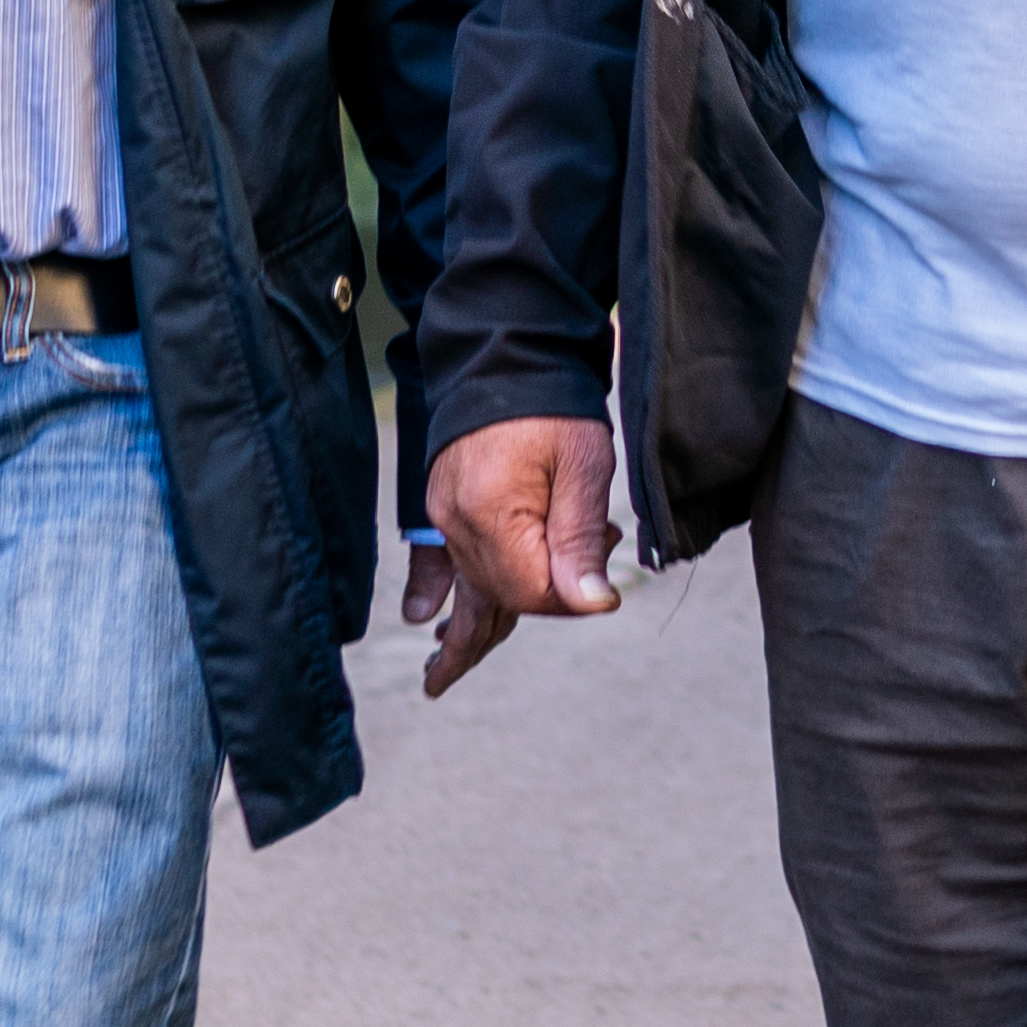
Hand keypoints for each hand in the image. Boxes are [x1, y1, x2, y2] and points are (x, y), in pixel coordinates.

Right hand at [418, 415, 618, 697]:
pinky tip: (423, 616)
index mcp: (492, 515)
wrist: (510, 350)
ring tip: (440, 675)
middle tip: (511, 646)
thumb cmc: (554, 405)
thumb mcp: (584, 466)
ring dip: (474, 619)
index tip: (602, 588)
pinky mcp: (441, 502)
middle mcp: (458, 523)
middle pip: (494, 596)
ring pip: (465, 585)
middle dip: (528, 611)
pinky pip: (433, 559)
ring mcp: (444, 514)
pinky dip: (430, 587)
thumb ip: (581, 539)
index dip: (571, 599)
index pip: (530, 592)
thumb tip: (593, 604)